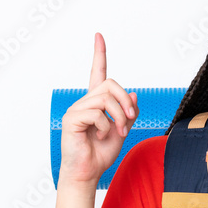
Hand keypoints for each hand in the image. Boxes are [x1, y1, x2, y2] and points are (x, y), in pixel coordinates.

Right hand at [57, 32, 138, 187]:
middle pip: (110, 84)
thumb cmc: (101, 153)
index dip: (99, 54)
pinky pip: (97, 113)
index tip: (98, 35)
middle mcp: (85, 102)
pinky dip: (105, 126)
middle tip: (130, 119)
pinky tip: (98, 136)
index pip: (97, 73)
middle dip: (126, 101)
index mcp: (96, 103)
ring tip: (117, 131)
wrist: (88, 172)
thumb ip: (128, 113)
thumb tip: (135, 94)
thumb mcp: (122, 130)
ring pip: (106, 98)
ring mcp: (77, 109)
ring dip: (120, 116)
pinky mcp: (72, 118)